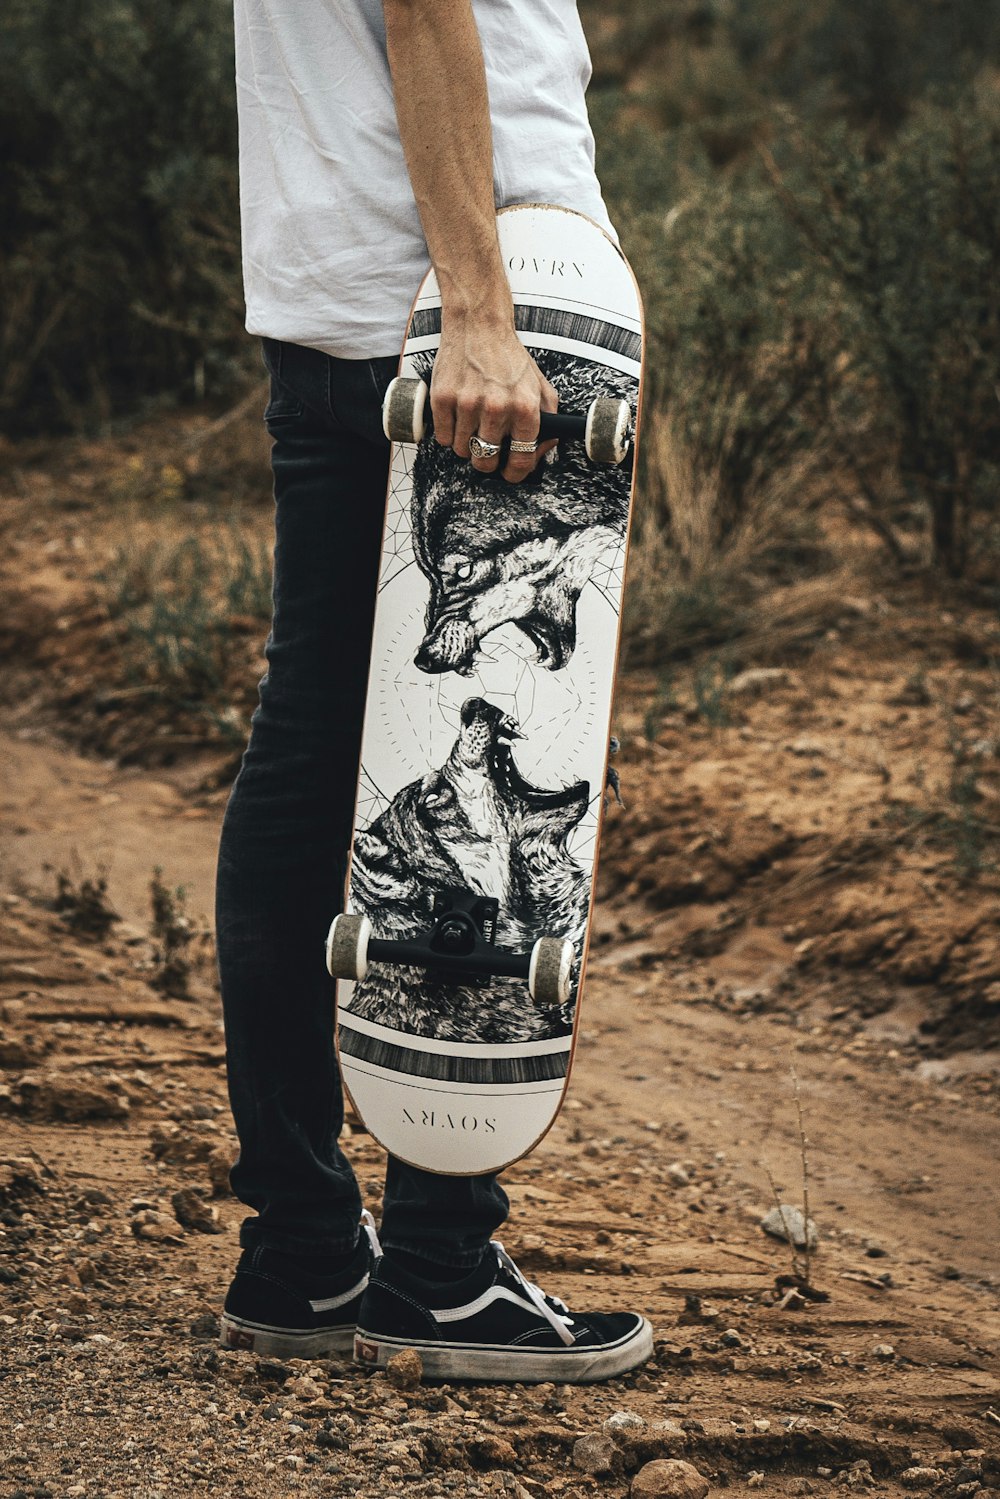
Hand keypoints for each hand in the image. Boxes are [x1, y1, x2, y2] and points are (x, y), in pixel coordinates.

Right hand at [430, 320, 557, 482]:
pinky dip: (448, 434)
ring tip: (471, 425)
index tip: (509, 472)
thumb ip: (548, 417)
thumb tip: (544, 449)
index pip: (521, 459)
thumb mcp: (539, 384)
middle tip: (486, 448)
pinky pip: (443, 438)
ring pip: (462, 451)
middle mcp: (497, 407)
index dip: (515, 472)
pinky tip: (457, 418)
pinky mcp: (443, 398)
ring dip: (466, 444)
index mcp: (525, 407)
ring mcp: (467, 403)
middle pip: (485, 461)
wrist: (478, 325)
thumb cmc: (508, 357)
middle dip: (486, 460)